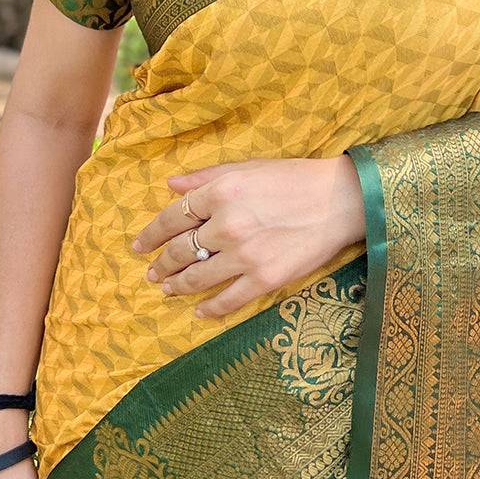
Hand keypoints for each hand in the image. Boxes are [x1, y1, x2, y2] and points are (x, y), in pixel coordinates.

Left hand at [131, 156, 366, 319]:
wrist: (340, 200)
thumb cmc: (294, 178)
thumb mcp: (248, 167)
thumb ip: (206, 177)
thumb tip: (170, 186)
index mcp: (221, 192)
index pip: (172, 217)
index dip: (151, 234)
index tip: (139, 245)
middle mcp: (227, 224)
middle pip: (180, 250)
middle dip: (161, 264)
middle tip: (152, 272)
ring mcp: (245, 255)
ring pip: (197, 277)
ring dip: (177, 286)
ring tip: (167, 289)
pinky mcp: (265, 278)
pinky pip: (227, 300)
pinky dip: (209, 308)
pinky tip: (200, 311)